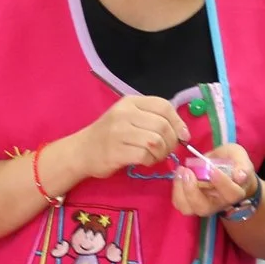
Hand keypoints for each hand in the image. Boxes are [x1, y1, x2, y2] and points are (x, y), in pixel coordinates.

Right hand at [52, 95, 185, 186]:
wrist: (81, 151)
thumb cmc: (109, 135)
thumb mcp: (129, 118)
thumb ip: (152, 119)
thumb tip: (182, 132)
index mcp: (130, 102)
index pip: (164, 106)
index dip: (178, 122)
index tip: (183, 136)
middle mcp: (124, 113)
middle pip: (162, 125)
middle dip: (171, 141)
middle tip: (167, 150)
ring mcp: (119, 132)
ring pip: (156, 141)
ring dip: (161, 153)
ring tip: (155, 156)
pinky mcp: (116, 151)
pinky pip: (145, 155)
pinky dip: (150, 161)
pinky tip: (145, 161)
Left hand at [171, 141, 255, 217]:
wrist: (226, 169)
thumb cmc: (234, 163)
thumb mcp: (239, 156)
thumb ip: (242, 164)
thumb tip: (240, 176)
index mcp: (235, 192)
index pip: (231, 194)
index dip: (222, 183)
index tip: (212, 169)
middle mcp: (218, 203)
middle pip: (204, 208)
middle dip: (192, 191)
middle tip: (187, 171)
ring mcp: (203, 205)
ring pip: (189, 208)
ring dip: (180, 191)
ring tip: (181, 171)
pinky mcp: (191, 202)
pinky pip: (180, 203)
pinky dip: (176, 189)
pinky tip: (179, 174)